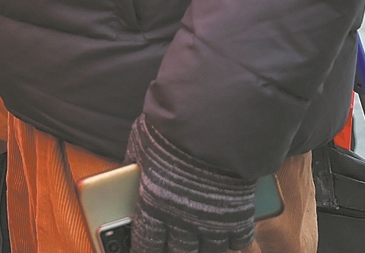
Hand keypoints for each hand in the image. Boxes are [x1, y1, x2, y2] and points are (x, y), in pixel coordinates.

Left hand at [127, 118, 256, 252]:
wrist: (212, 124)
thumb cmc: (172, 130)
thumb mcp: (141, 144)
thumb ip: (135, 164)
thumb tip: (125, 171)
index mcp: (154, 205)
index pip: (147, 242)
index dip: (145, 250)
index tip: (145, 250)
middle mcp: (182, 220)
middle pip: (179, 251)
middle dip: (175, 251)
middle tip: (175, 247)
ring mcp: (212, 221)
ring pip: (209, 251)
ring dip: (204, 248)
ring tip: (201, 244)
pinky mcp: (238, 215)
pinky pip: (239, 241)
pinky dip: (234, 240)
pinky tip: (229, 236)